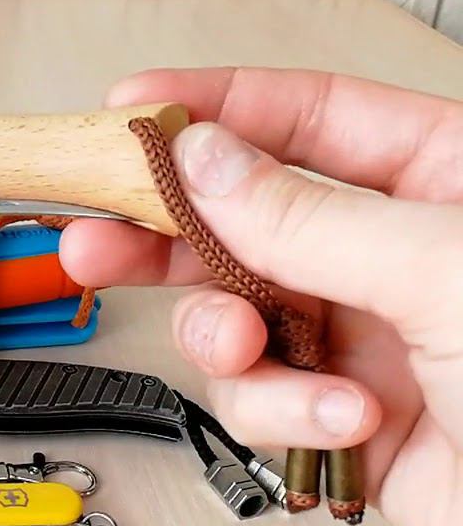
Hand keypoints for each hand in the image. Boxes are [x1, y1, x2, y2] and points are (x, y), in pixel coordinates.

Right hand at [60, 68, 462, 525]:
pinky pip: (262, 393)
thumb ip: (310, 218)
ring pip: (234, 313)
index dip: (218, 107)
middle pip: (246, 216)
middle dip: (169, 232)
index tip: (137, 114)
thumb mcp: (442, 271)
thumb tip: (211, 163)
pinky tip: (342, 419)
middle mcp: (396, 251)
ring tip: (245, 347)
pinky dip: (285, 409)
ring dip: (225, 336)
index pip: (312, 115)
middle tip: (97, 235)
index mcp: (447, 180)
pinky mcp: (341, 412)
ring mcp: (364, 333)